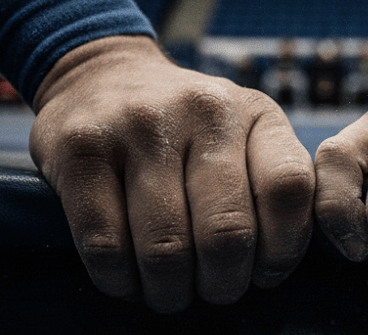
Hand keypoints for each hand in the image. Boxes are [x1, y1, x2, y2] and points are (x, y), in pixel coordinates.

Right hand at [29, 35, 314, 312]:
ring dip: (170, 291)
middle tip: (211, 291)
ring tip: (169, 291)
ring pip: (166, 247)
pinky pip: (105, 244)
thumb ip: (270, 184)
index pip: (288, 188)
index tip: (263, 273)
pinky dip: (120, 281)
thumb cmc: (184, 129)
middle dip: (221, 284)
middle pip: (227, 232)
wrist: (98, 76)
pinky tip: (127, 279)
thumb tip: (276, 267)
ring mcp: (137, 125)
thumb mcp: (242, 134)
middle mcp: (202, 110)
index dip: (282, 250)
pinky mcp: (78, 148)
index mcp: (254, 112)